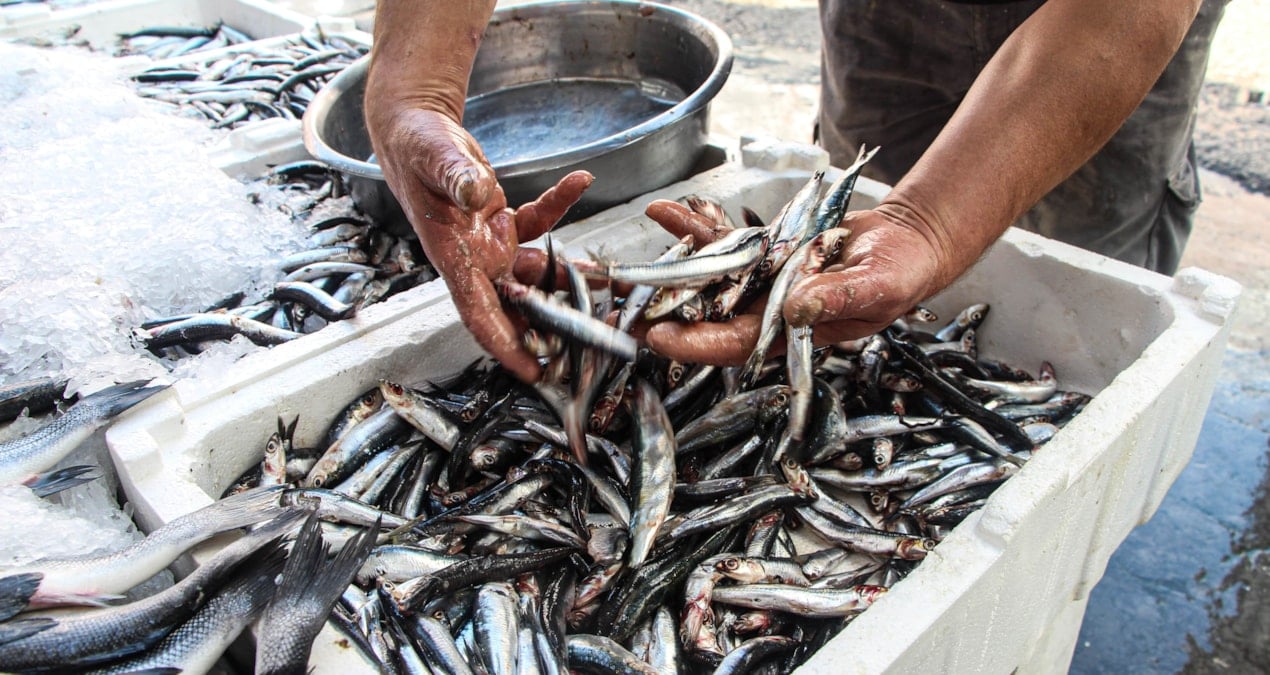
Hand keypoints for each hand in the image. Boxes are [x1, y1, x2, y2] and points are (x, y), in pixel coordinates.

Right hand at [367, 105, 591, 381]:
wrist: (414, 132)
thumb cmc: (417, 149)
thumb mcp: (436, 160)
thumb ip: (458, 178)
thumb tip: (477, 193)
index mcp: (453, 256)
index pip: (479, 312)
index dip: (504, 344)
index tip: (532, 370)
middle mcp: (474, 258)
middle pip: (515, 305)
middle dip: (550, 327)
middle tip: (589, 344)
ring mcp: (490, 244)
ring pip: (537, 273)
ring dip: (571, 277)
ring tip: (610, 282)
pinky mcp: (502, 223)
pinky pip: (539, 225)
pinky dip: (560, 206)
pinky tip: (578, 182)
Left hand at [643, 203, 949, 364]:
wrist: (907, 240)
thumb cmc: (902, 272)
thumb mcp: (879, 285)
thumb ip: (840, 297)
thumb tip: (797, 307)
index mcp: (791, 331)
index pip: (733, 344)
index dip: (694, 344)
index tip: (657, 338)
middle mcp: (767, 309)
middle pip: (705, 316)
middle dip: (661, 312)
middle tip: (615, 308)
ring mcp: (761, 278)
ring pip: (704, 276)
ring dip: (665, 267)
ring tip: (622, 263)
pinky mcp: (761, 249)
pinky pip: (720, 239)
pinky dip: (693, 226)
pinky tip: (663, 209)